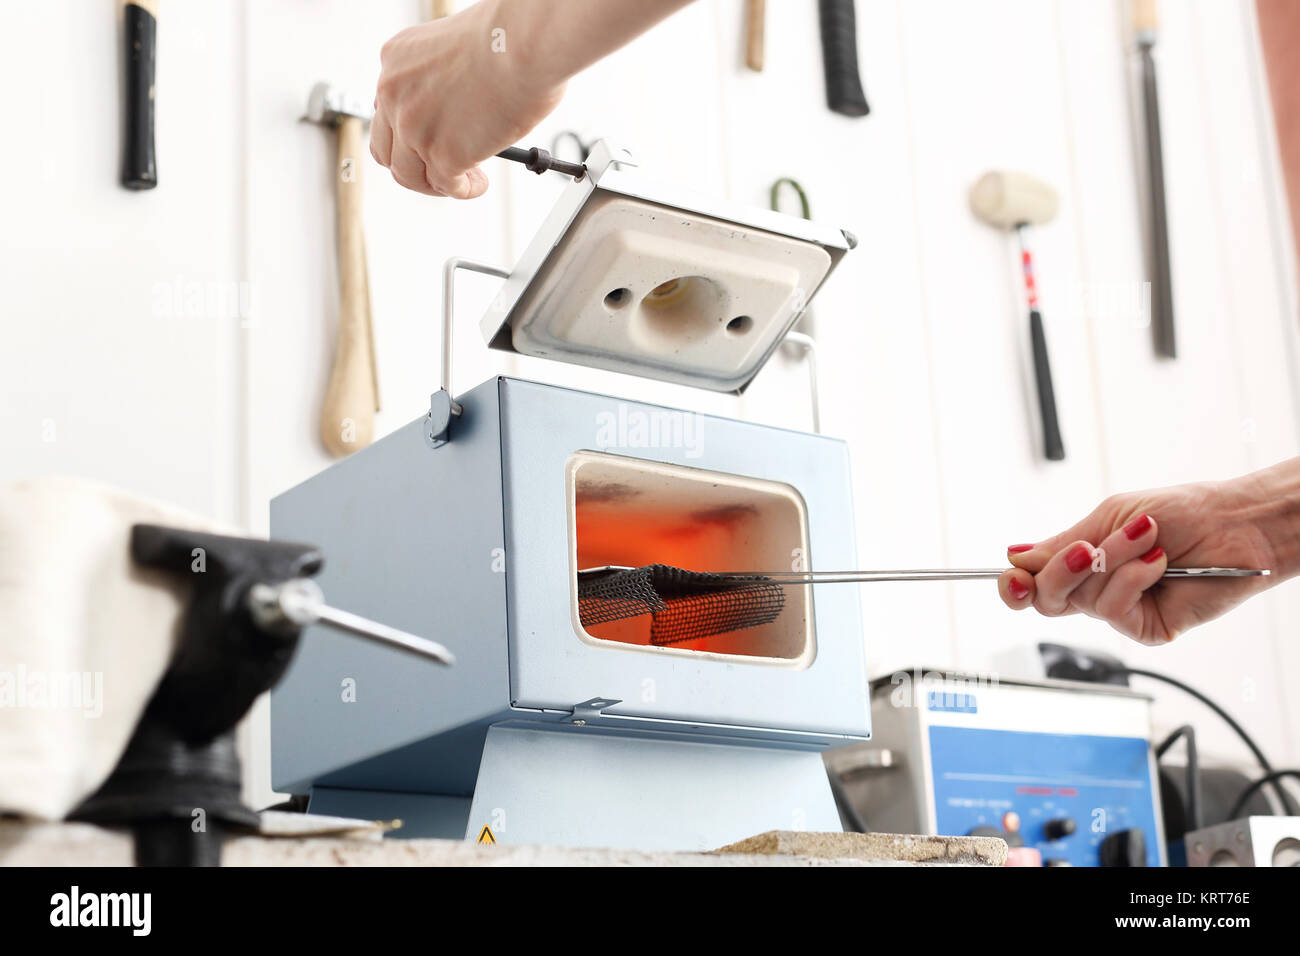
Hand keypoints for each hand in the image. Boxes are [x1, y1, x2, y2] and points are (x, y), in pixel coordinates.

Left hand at [370, 1, 564, 197]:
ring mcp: (415, 128)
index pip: (387, 109)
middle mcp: (396, 94)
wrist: (523, 42)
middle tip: (438, 167)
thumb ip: (443, 78)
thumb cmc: (505, 37)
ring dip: (434, 183)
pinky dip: (463, 189)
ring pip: (407, 175)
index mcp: (397, 61)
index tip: (428, 137)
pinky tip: (478, 183)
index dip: (407, 130)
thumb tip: (459, 105)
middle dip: (413, 163)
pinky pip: (446, 186)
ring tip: (461, 179)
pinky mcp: (442, 155)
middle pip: (386, 148)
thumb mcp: (453, 46)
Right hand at [997, 479, 1278, 644]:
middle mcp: (1095, 591)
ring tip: (1147, 539)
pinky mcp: (1146, 629)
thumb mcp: (1107, 517)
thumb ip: (1059, 544)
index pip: (1032, 585)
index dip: (1014, 586)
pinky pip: (1114, 610)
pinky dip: (1134, 579)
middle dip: (1060, 572)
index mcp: (1080, 565)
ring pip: (1082, 598)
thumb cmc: (1178, 513)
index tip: (1013, 575)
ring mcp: (1121, 612)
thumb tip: (1013, 557)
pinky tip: (1160, 564)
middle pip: (1044, 599)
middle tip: (1086, 548)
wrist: (1232, 524)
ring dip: (1114, 559)